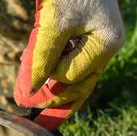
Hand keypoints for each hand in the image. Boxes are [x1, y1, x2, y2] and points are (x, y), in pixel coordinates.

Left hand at [14, 0, 124, 129]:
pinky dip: (59, 74)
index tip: (28, 79)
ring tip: (38, 109)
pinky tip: (44, 81)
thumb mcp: (53, 23)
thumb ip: (42, 58)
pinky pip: (76, 64)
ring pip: (79, 78)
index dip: (48, 78)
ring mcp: (101, 43)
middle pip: (81, 86)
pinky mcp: (91, 38)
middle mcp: (109, 47)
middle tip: (31, 112)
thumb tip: (28, 93)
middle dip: (55, 100)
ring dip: (57, 90)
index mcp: (107, 44)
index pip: (72, 75)